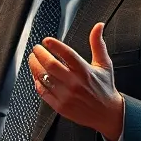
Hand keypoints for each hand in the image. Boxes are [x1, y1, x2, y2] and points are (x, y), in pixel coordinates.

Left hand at [28, 21, 123, 140]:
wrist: (107, 114)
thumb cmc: (105, 88)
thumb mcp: (104, 64)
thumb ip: (98, 44)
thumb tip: (98, 26)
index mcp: (85, 71)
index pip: (67, 54)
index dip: (54, 45)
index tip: (46, 40)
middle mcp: (75, 83)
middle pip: (51, 65)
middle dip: (39, 54)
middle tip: (36, 49)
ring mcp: (66, 95)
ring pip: (44, 78)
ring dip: (35, 66)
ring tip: (32, 59)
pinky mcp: (60, 106)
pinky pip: (43, 92)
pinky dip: (37, 82)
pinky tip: (36, 75)